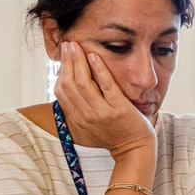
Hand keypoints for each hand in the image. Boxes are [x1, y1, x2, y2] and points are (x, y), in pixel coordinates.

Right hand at [55, 41, 155, 162]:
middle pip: (69, 84)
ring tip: (77, 46)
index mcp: (77, 118)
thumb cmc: (114, 134)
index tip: (63, 56)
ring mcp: (102, 112)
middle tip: (68, 44)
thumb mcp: (90, 123)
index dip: (60, 71)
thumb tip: (71, 84)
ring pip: (83, 83)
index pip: (61, 91)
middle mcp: (86, 115)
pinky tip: (95, 55)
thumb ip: (80, 107)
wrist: (134, 150)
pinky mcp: (119, 109)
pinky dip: (99, 69)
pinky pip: (106, 86)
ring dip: (79, 61)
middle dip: (67, 61)